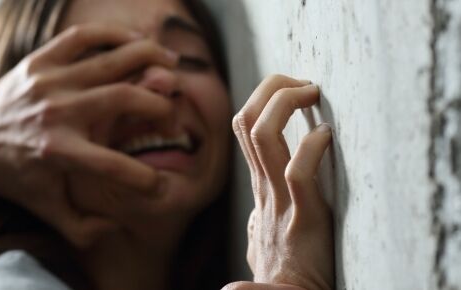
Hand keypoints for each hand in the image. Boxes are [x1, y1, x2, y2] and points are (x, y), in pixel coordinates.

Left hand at [0, 24, 178, 247]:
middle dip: (160, 106)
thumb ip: (82, 229)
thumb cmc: (12, 175)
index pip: (116, 165)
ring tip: (173, 65)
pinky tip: (136, 41)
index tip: (159, 183)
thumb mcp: (43, 210)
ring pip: (113, 60)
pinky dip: (116, 34)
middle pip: (125, 99)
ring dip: (151, 59)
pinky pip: (85, 36)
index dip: (145, 179)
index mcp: (58, 152)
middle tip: (172, 115)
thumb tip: (117, 225)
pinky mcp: (40, 60)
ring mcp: (49, 81)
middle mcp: (56, 112)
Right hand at [227, 75, 333, 289]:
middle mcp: (262, 187)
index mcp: (257, 185)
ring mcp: (279, 200)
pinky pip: (298, 172)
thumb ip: (263, 210)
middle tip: (303, 82)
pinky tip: (326, 137)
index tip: (293, 90)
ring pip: (264, 135)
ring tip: (312, 93)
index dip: (264, 96)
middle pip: (248, 119)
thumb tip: (261, 203)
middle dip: (273, 87)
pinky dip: (311, 147)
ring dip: (287, 103)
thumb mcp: (264, 230)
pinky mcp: (303, 218)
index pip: (244, 125)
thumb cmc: (281, 268)